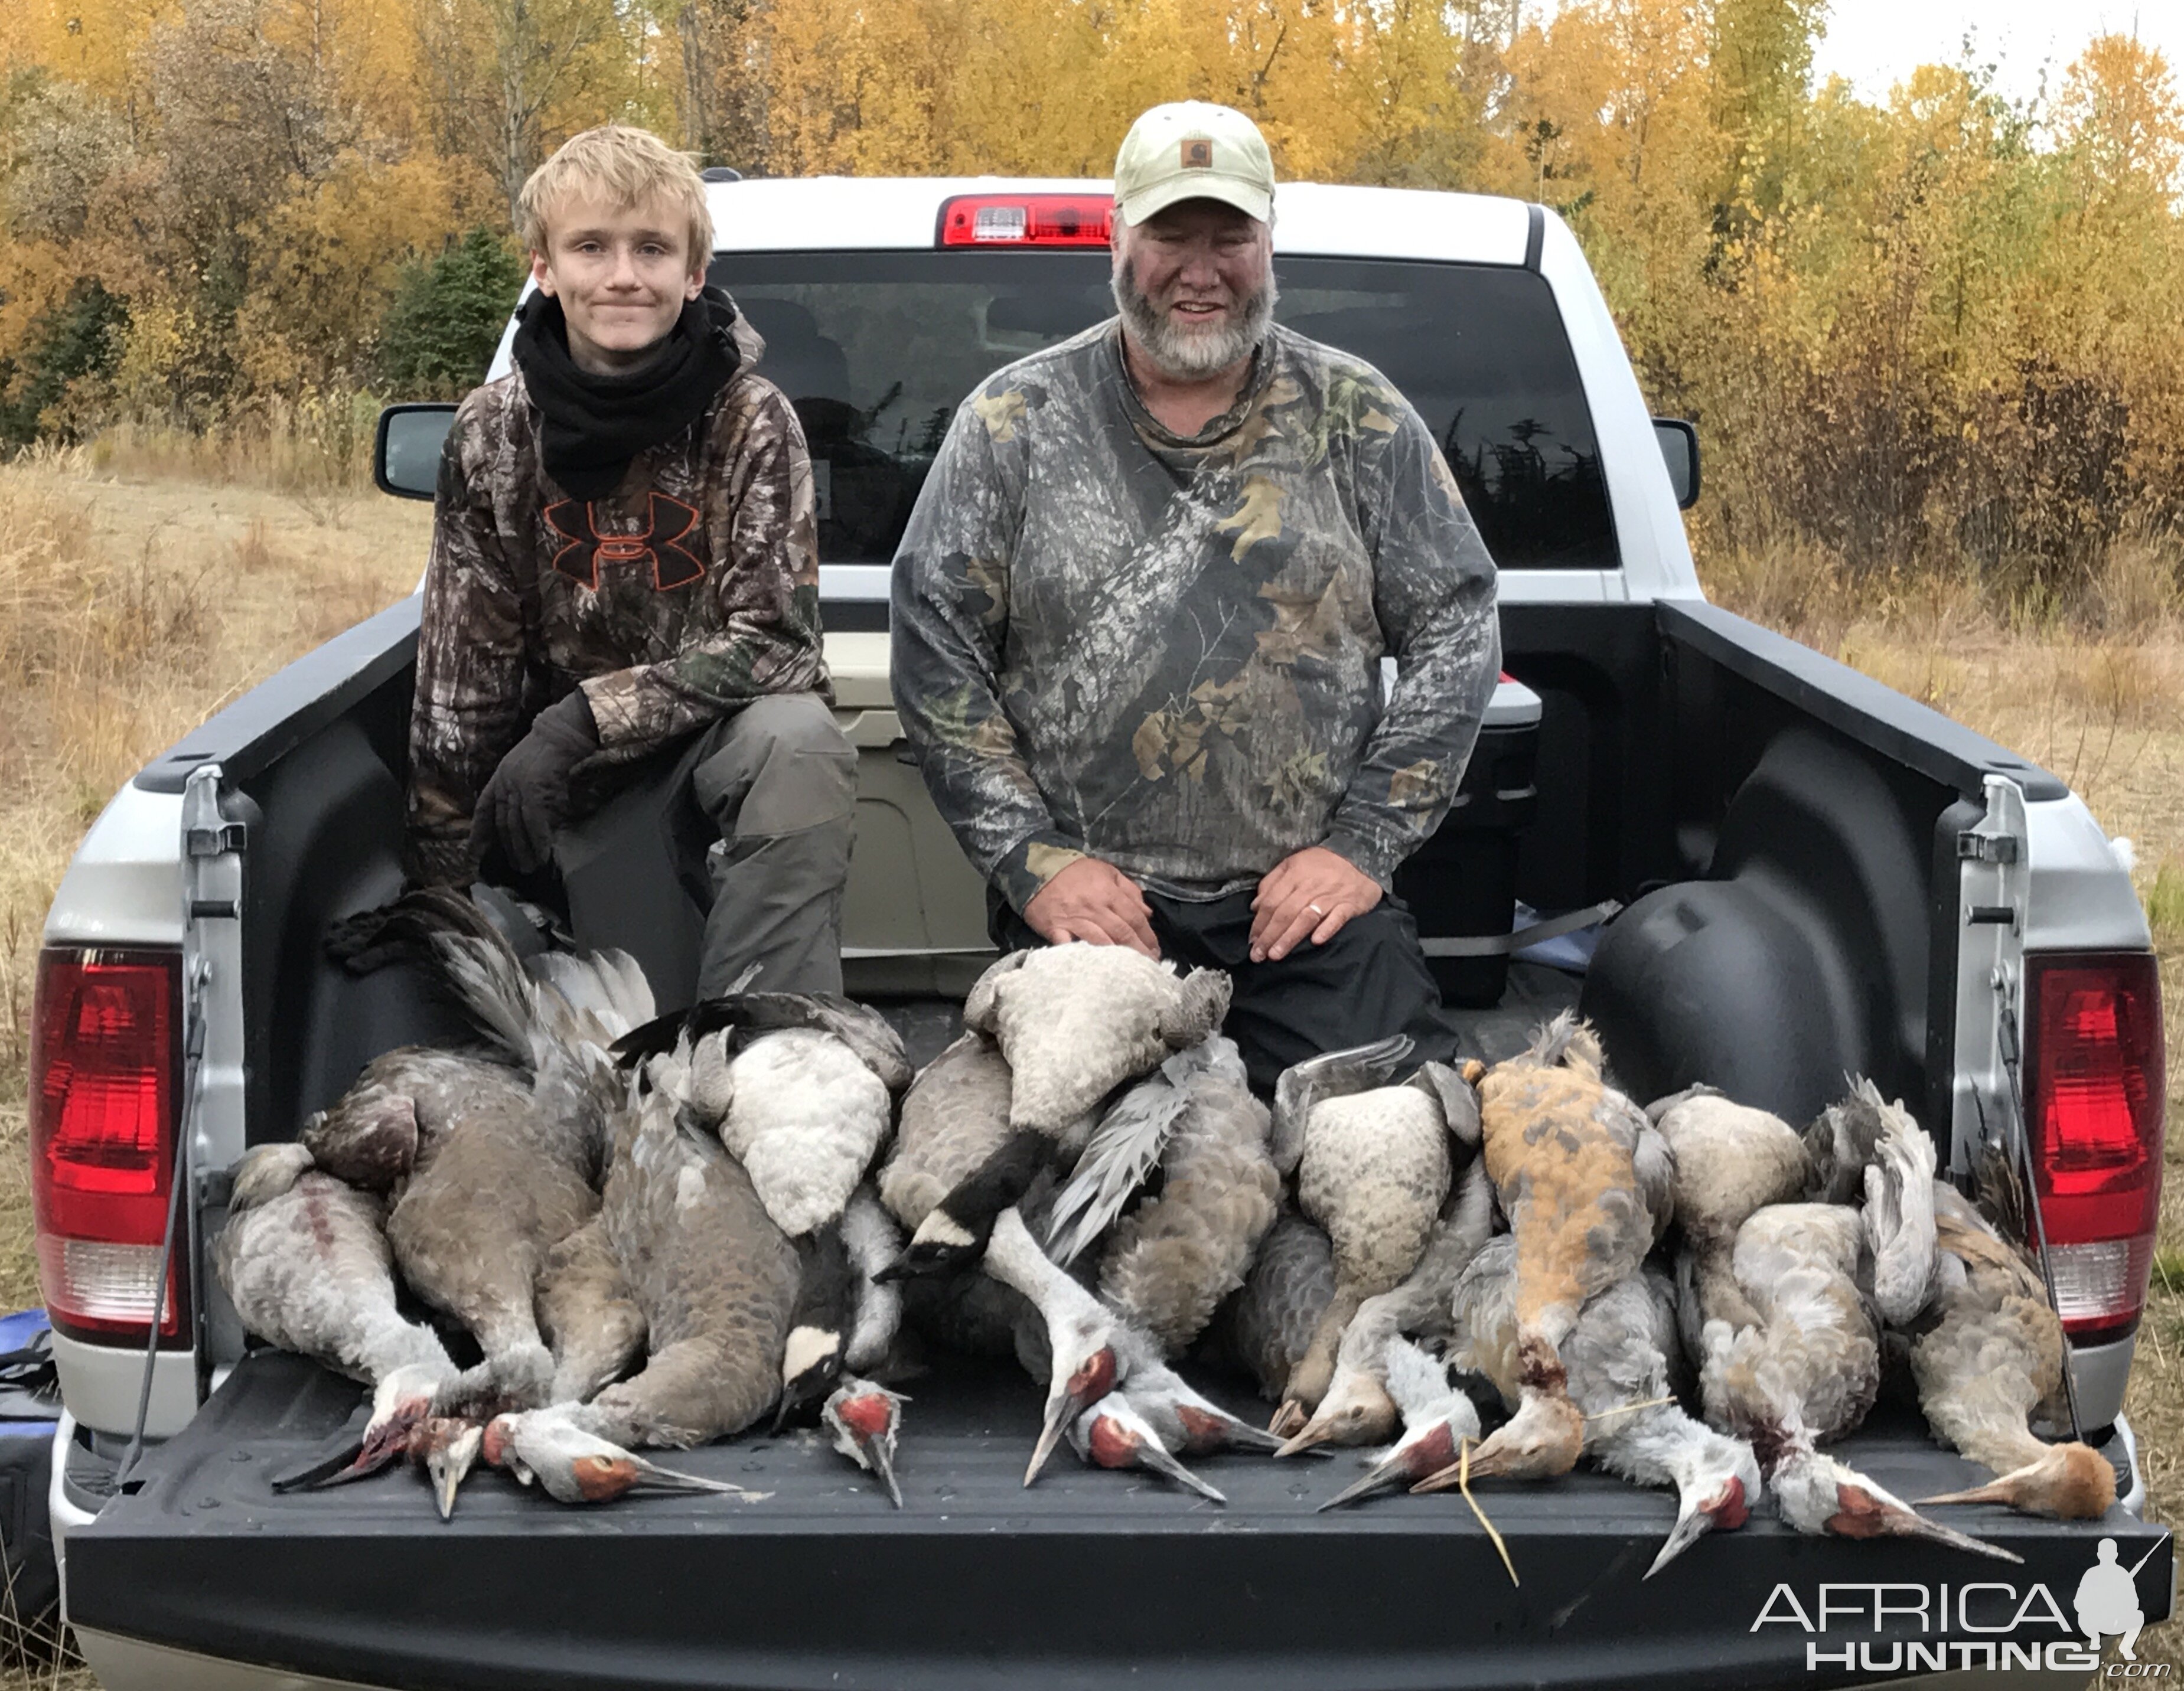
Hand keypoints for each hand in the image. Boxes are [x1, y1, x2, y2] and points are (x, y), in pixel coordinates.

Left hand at [468, 690, 600, 875]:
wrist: (565, 729)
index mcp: (501, 775)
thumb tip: (529, 818)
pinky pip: (534, 823)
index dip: (478, 834)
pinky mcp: (534, 790)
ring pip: (516, 826)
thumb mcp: (528, 764)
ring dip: (523, 850)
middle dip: (507, 848)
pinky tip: (543, 854)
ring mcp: (518, 786)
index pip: (484, 809)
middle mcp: (505, 782)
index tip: (472, 856)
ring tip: (530, 867)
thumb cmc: (553, 745)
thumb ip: (523, 788)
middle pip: (502, 822)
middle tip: (517, 868)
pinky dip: (539, 841)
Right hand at [1023, 856, 1159, 957]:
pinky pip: (1069, 947)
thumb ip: (1129, 890)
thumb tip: (1147, 913)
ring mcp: (1074, 920)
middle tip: (1150, 965)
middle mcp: (1094, 908)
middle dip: (1139, 951)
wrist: (1036, 869)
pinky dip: (1081, 957)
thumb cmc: (1075, 871)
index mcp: (1108, 893)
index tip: (1156, 950)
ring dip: (1117, 958)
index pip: (1134, 918)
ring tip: (1130, 972)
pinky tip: (1094, 969)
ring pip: (1101, 942)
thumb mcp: (1107, 871)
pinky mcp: (1055, 930)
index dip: (1148, 936)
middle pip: (1122, 933)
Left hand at [1249, 845, 1381, 961]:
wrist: (1361, 856)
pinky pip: (1337, 918)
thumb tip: (1255, 907)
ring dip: (1290, 937)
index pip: (1272, 902)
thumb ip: (1272, 883)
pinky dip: (1327, 928)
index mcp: (1294, 875)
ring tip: (1276, 955)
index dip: (1259, 923)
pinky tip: (1316, 941)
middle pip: (1285, 913)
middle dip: (1269, 936)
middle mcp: (1310, 886)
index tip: (1252, 940)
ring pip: (1306, 918)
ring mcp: (1331, 896)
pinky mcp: (1350, 904)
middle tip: (1258, 956)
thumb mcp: (1292, 864)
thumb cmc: (1322, 864)